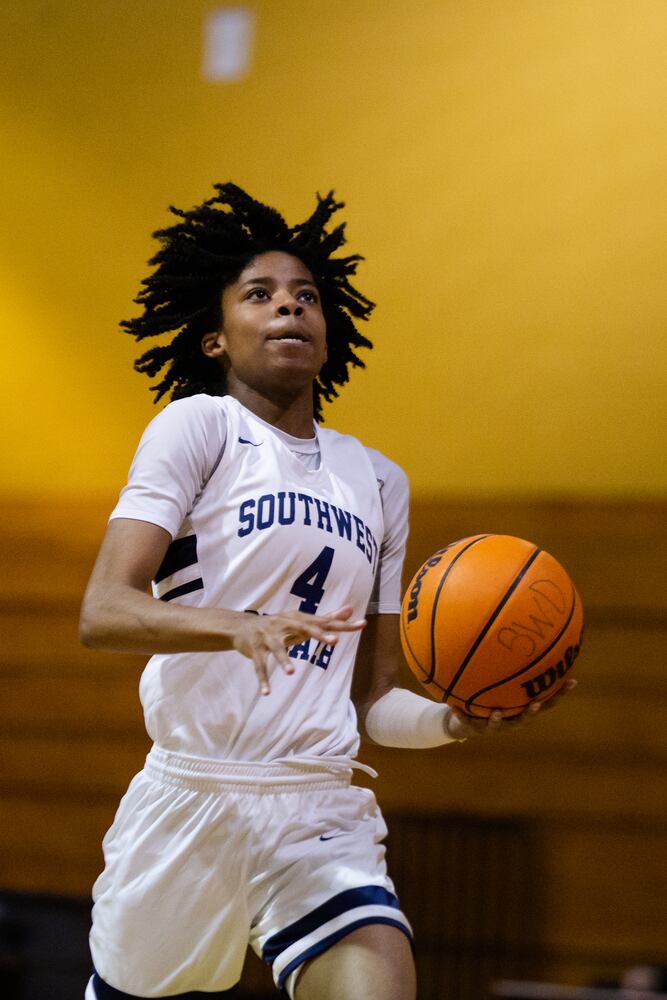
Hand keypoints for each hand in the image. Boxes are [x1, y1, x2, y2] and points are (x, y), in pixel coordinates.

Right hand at [232, 605, 365, 695]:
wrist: (243, 626)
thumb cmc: (279, 625)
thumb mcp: (302, 622)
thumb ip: (326, 618)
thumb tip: (350, 610)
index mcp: (298, 619)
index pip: (324, 622)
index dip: (342, 624)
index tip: (362, 625)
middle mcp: (284, 624)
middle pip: (303, 628)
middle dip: (318, 634)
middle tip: (335, 641)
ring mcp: (268, 637)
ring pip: (277, 649)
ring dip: (283, 660)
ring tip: (291, 673)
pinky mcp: (255, 650)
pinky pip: (259, 666)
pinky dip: (263, 680)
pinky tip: (266, 693)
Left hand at [447, 678, 577, 739]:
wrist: (465, 722)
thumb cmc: (489, 697)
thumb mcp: (501, 682)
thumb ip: (512, 665)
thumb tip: (526, 635)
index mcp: (521, 710)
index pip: (545, 702)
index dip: (560, 693)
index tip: (572, 682)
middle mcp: (511, 721)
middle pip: (525, 719)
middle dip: (531, 712)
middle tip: (535, 704)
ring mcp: (493, 727)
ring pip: (498, 726)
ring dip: (498, 720)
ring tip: (496, 713)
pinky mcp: (473, 728)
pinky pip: (467, 720)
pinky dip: (463, 714)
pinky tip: (456, 707)